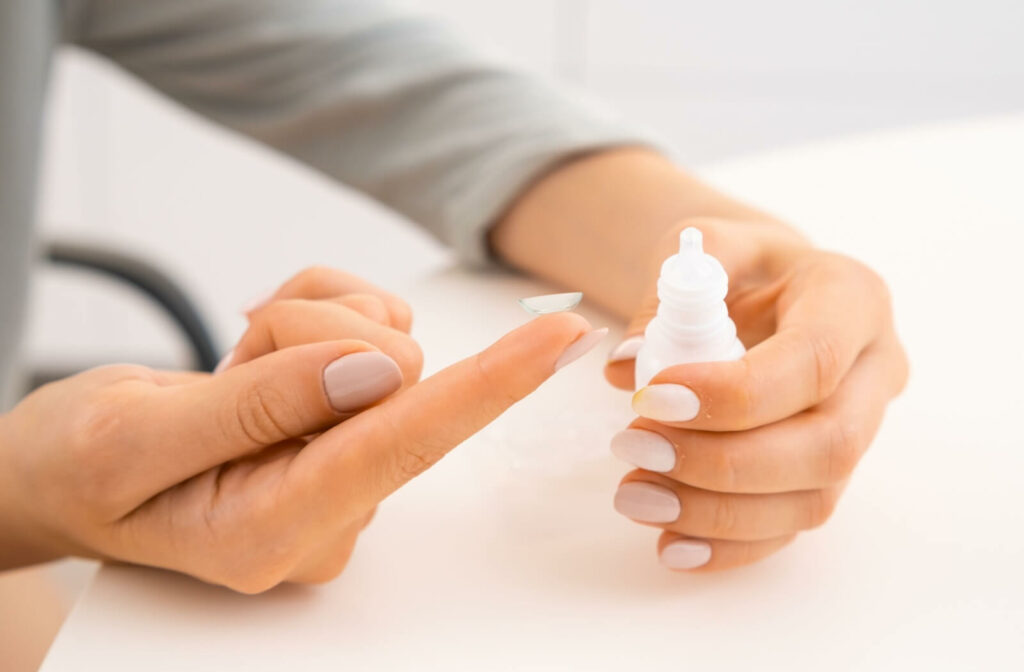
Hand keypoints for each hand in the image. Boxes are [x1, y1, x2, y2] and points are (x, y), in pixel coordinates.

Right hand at [0, 267, 603, 590]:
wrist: (64, 470)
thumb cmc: (79, 465)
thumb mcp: (132, 436)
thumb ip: (256, 406)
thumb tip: (375, 369)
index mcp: (274, 530)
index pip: (403, 446)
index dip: (488, 386)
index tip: (559, 339)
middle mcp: (332, 511)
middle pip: (388, 371)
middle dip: (305, 331)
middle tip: (231, 357)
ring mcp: (345, 471)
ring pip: (380, 341)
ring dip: (297, 325)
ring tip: (231, 368)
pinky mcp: (350, 430)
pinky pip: (371, 328)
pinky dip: (313, 313)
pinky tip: (260, 353)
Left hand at [605, 217, 908, 570]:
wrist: (765, 291)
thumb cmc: (735, 265)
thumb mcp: (700, 247)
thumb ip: (667, 297)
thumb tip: (629, 366)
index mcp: (853, 298)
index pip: (813, 360)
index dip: (736, 394)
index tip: (652, 398)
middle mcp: (875, 370)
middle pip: (828, 444)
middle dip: (724, 461)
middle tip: (632, 446)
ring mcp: (861, 430)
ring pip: (813, 498)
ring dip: (716, 512)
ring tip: (633, 493)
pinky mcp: (829, 473)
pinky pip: (792, 526)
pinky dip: (729, 545)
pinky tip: (670, 544)